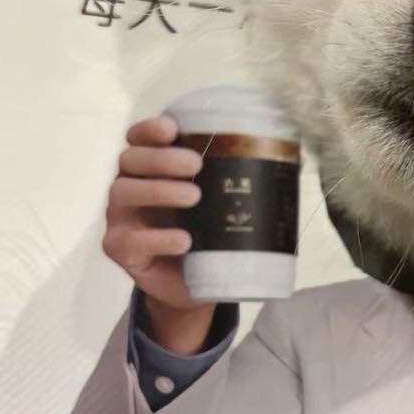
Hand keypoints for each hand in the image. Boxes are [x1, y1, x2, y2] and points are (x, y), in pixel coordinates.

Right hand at [103, 115, 215, 351]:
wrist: (191, 285)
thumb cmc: (206, 235)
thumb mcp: (220, 204)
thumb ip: (236, 180)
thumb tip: (293, 157)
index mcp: (151, 170)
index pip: (139, 139)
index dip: (150, 129)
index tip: (173, 128)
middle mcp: (130, 187)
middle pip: (130, 160)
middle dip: (162, 158)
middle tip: (196, 165)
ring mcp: (121, 218)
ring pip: (123, 193)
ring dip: (160, 190)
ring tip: (195, 197)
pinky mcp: (121, 249)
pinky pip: (131, 240)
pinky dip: (160, 238)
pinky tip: (184, 240)